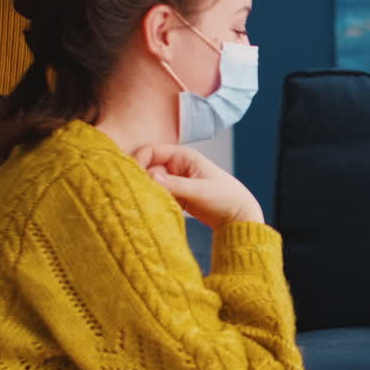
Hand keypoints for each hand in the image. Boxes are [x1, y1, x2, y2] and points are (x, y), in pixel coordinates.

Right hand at [132, 144, 263, 229]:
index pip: (151, 151)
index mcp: (184, 156)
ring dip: (146, 192)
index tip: (132, 177)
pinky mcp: (175, 196)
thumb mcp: (200, 190)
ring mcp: (175, 181)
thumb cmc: (225, 198)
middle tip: (136, 194)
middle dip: (141, 179)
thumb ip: (175, 184)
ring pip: (150, 183)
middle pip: (147, 168)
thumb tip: (150, 176)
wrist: (238, 217)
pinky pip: (156, 195)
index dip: (138, 161)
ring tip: (144, 203)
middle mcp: (177, 166)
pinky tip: (151, 209)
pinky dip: (152, 201)